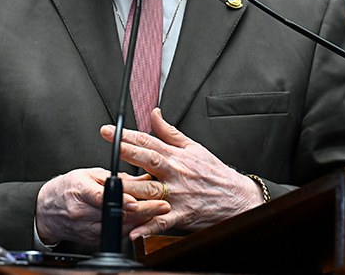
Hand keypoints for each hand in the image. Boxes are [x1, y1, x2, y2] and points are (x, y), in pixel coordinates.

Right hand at [34, 167, 170, 245]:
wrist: (48, 210)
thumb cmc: (69, 188)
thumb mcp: (88, 174)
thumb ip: (114, 177)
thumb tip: (140, 175)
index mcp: (79, 190)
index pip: (100, 197)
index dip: (120, 200)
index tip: (136, 200)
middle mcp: (82, 211)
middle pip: (115, 214)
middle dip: (142, 210)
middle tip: (162, 204)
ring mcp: (86, 227)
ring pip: (119, 227)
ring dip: (141, 220)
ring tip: (159, 211)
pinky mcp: (92, 238)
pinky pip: (116, 234)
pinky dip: (132, 227)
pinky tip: (144, 221)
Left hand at [100, 108, 263, 238]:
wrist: (237, 197)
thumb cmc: (214, 173)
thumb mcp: (193, 148)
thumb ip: (169, 132)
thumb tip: (154, 114)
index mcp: (176, 157)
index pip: (148, 142)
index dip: (127, 135)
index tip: (108, 131)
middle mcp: (175, 174)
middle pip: (148, 160)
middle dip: (126, 153)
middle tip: (108, 148)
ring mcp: (177, 195)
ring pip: (150, 191)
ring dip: (130, 190)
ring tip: (109, 188)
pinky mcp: (181, 215)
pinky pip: (161, 222)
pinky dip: (147, 227)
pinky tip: (132, 231)